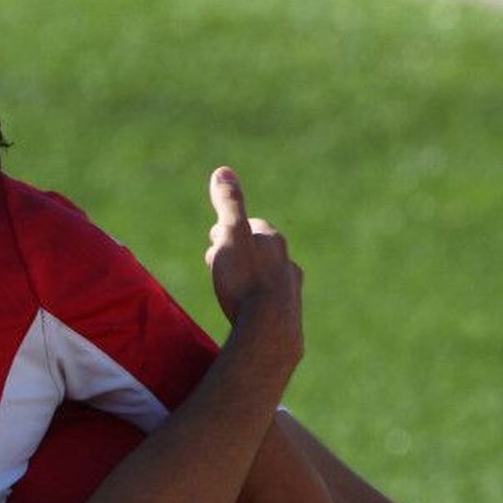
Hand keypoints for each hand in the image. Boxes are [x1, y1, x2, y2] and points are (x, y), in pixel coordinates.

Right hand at [205, 167, 302, 358]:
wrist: (269, 331)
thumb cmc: (246, 281)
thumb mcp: (231, 235)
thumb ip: (229, 205)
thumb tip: (223, 171)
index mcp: (272, 240)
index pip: (249, 226)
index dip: (227, 231)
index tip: (213, 239)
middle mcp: (286, 262)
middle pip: (258, 250)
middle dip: (235, 253)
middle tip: (214, 262)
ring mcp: (289, 289)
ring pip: (264, 275)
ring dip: (246, 277)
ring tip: (228, 289)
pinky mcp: (288, 314)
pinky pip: (268, 301)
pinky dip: (254, 300)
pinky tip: (245, 310)